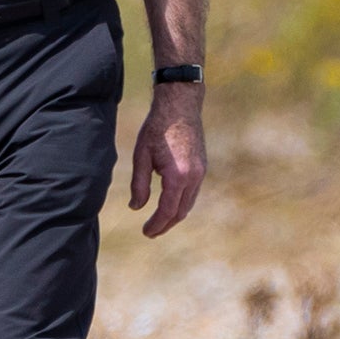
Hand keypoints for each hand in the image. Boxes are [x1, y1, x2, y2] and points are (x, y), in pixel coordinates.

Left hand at [128, 82, 204, 237]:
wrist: (180, 105)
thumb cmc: (157, 128)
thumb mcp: (141, 156)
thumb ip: (139, 184)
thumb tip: (136, 207)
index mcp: (177, 176)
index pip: (167, 210)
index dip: (156, 225)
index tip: (145, 232)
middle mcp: (193, 177)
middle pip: (180, 212)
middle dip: (165, 225)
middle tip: (150, 232)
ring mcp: (201, 172)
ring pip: (189, 204)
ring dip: (174, 215)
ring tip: (159, 222)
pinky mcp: (202, 167)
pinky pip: (193, 193)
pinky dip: (181, 203)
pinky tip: (170, 203)